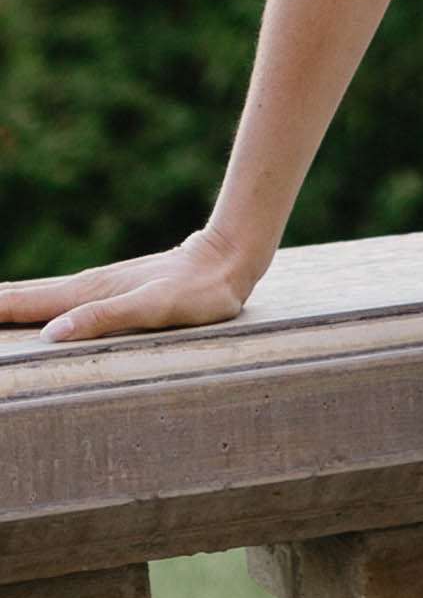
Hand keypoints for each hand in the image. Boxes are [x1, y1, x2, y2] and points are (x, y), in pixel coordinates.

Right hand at [3, 224, 260, 345]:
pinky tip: (19, 311)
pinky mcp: (102, 292)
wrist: (225, 261)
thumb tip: (51, 336)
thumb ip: (106, 319)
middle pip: (13, 298)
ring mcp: (89, 289)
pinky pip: (49, 300)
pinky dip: (21, 303)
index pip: (17, 306)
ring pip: (28, 297)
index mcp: (82, 295)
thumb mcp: (156, 309)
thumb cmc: (197, 292)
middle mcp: (79, 289)